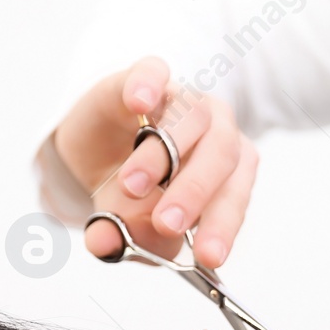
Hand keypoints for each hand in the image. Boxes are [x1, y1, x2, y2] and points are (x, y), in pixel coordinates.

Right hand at [52, 56, 256, 268]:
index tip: (207, 256)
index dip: (223, 226)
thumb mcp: (127, 223)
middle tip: (167, 223)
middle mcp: (214, 133)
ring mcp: (181, 100)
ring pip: (190, 118)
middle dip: (195, 192)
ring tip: (131, 187)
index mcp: (225, 175)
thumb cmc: (130, 191)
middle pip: (222, 155)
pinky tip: (139, 104)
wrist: (96, 149)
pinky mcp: (144, 78)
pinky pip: (153, 72)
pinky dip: (148, 85)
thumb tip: (105, 244)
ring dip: (162, 155)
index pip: (233, 197)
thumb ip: (123, 237)